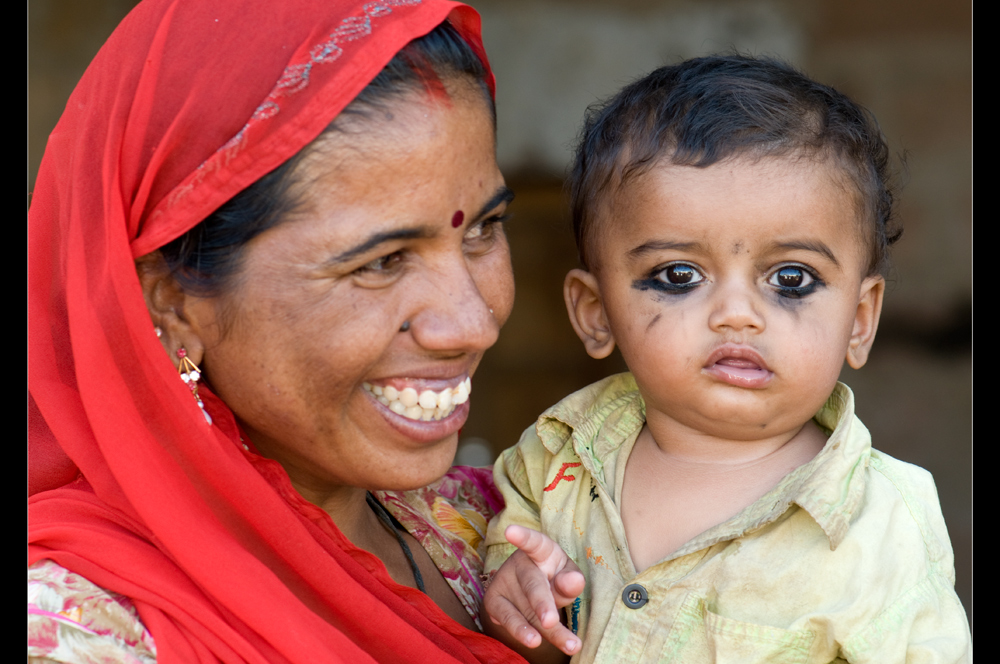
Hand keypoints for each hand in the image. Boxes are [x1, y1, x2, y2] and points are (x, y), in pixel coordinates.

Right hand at [483, 525, 585, 655]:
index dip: (523, 537)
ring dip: (536, 628)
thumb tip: (575, 582)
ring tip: (544, 643)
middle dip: (542, 603)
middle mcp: (519, 564)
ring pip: (525, 608)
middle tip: (550, 621)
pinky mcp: (494, 601)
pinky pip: (507, 618)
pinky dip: (520, 630)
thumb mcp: (567, 575)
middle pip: (532, 584)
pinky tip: (532, 641)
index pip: (534, 542)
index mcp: (541, 550)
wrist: (529, 591)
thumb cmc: (554, 578)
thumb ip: (571, 580)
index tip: (510, 531)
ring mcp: (504, 581)